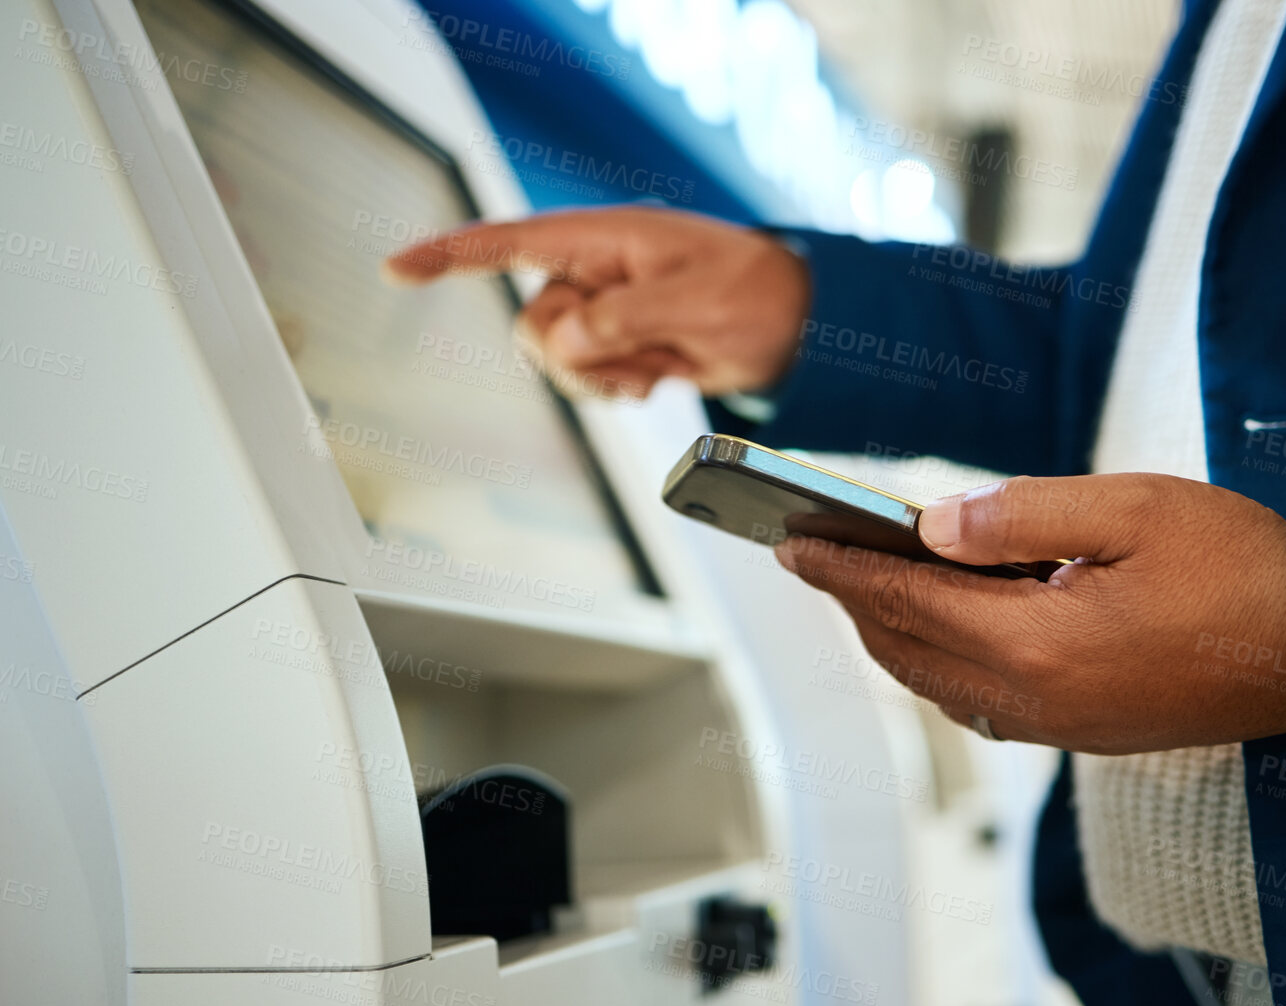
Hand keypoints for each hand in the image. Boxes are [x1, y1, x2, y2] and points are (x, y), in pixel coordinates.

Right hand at [384, 206, 809, 399]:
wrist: (793, 326)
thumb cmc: (755, 293)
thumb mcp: (694, 302)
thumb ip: (623, 317)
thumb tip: (567, 338)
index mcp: (604, 239)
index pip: (509, 242)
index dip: (449, 255)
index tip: (396, 269)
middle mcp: (594, 272)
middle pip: (533, 325)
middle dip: (578, 356)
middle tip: (639, 359)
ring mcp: (605, 309)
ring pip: (557, 360)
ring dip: (602, 377)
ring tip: (658, 368)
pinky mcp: (618, 343)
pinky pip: (585, 378)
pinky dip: (615, 388)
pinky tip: (656, 380)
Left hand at [776, 473, 1285, 754]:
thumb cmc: (1240, 568)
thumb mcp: (1129, 510)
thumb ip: (1021, 514)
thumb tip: (933, 526)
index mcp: (1037, 645)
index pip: (905, 601)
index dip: (841, 567)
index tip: (791, 540)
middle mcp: (1036, 701)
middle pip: (909, 651)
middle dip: (854, 603)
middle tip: (815, 556)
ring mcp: (1061, 728)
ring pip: (941, 684)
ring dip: (894, 635)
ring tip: (866, 586)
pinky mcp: (1087, 733)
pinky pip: (984, 704)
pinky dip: (942, 663)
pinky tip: (946, 629)